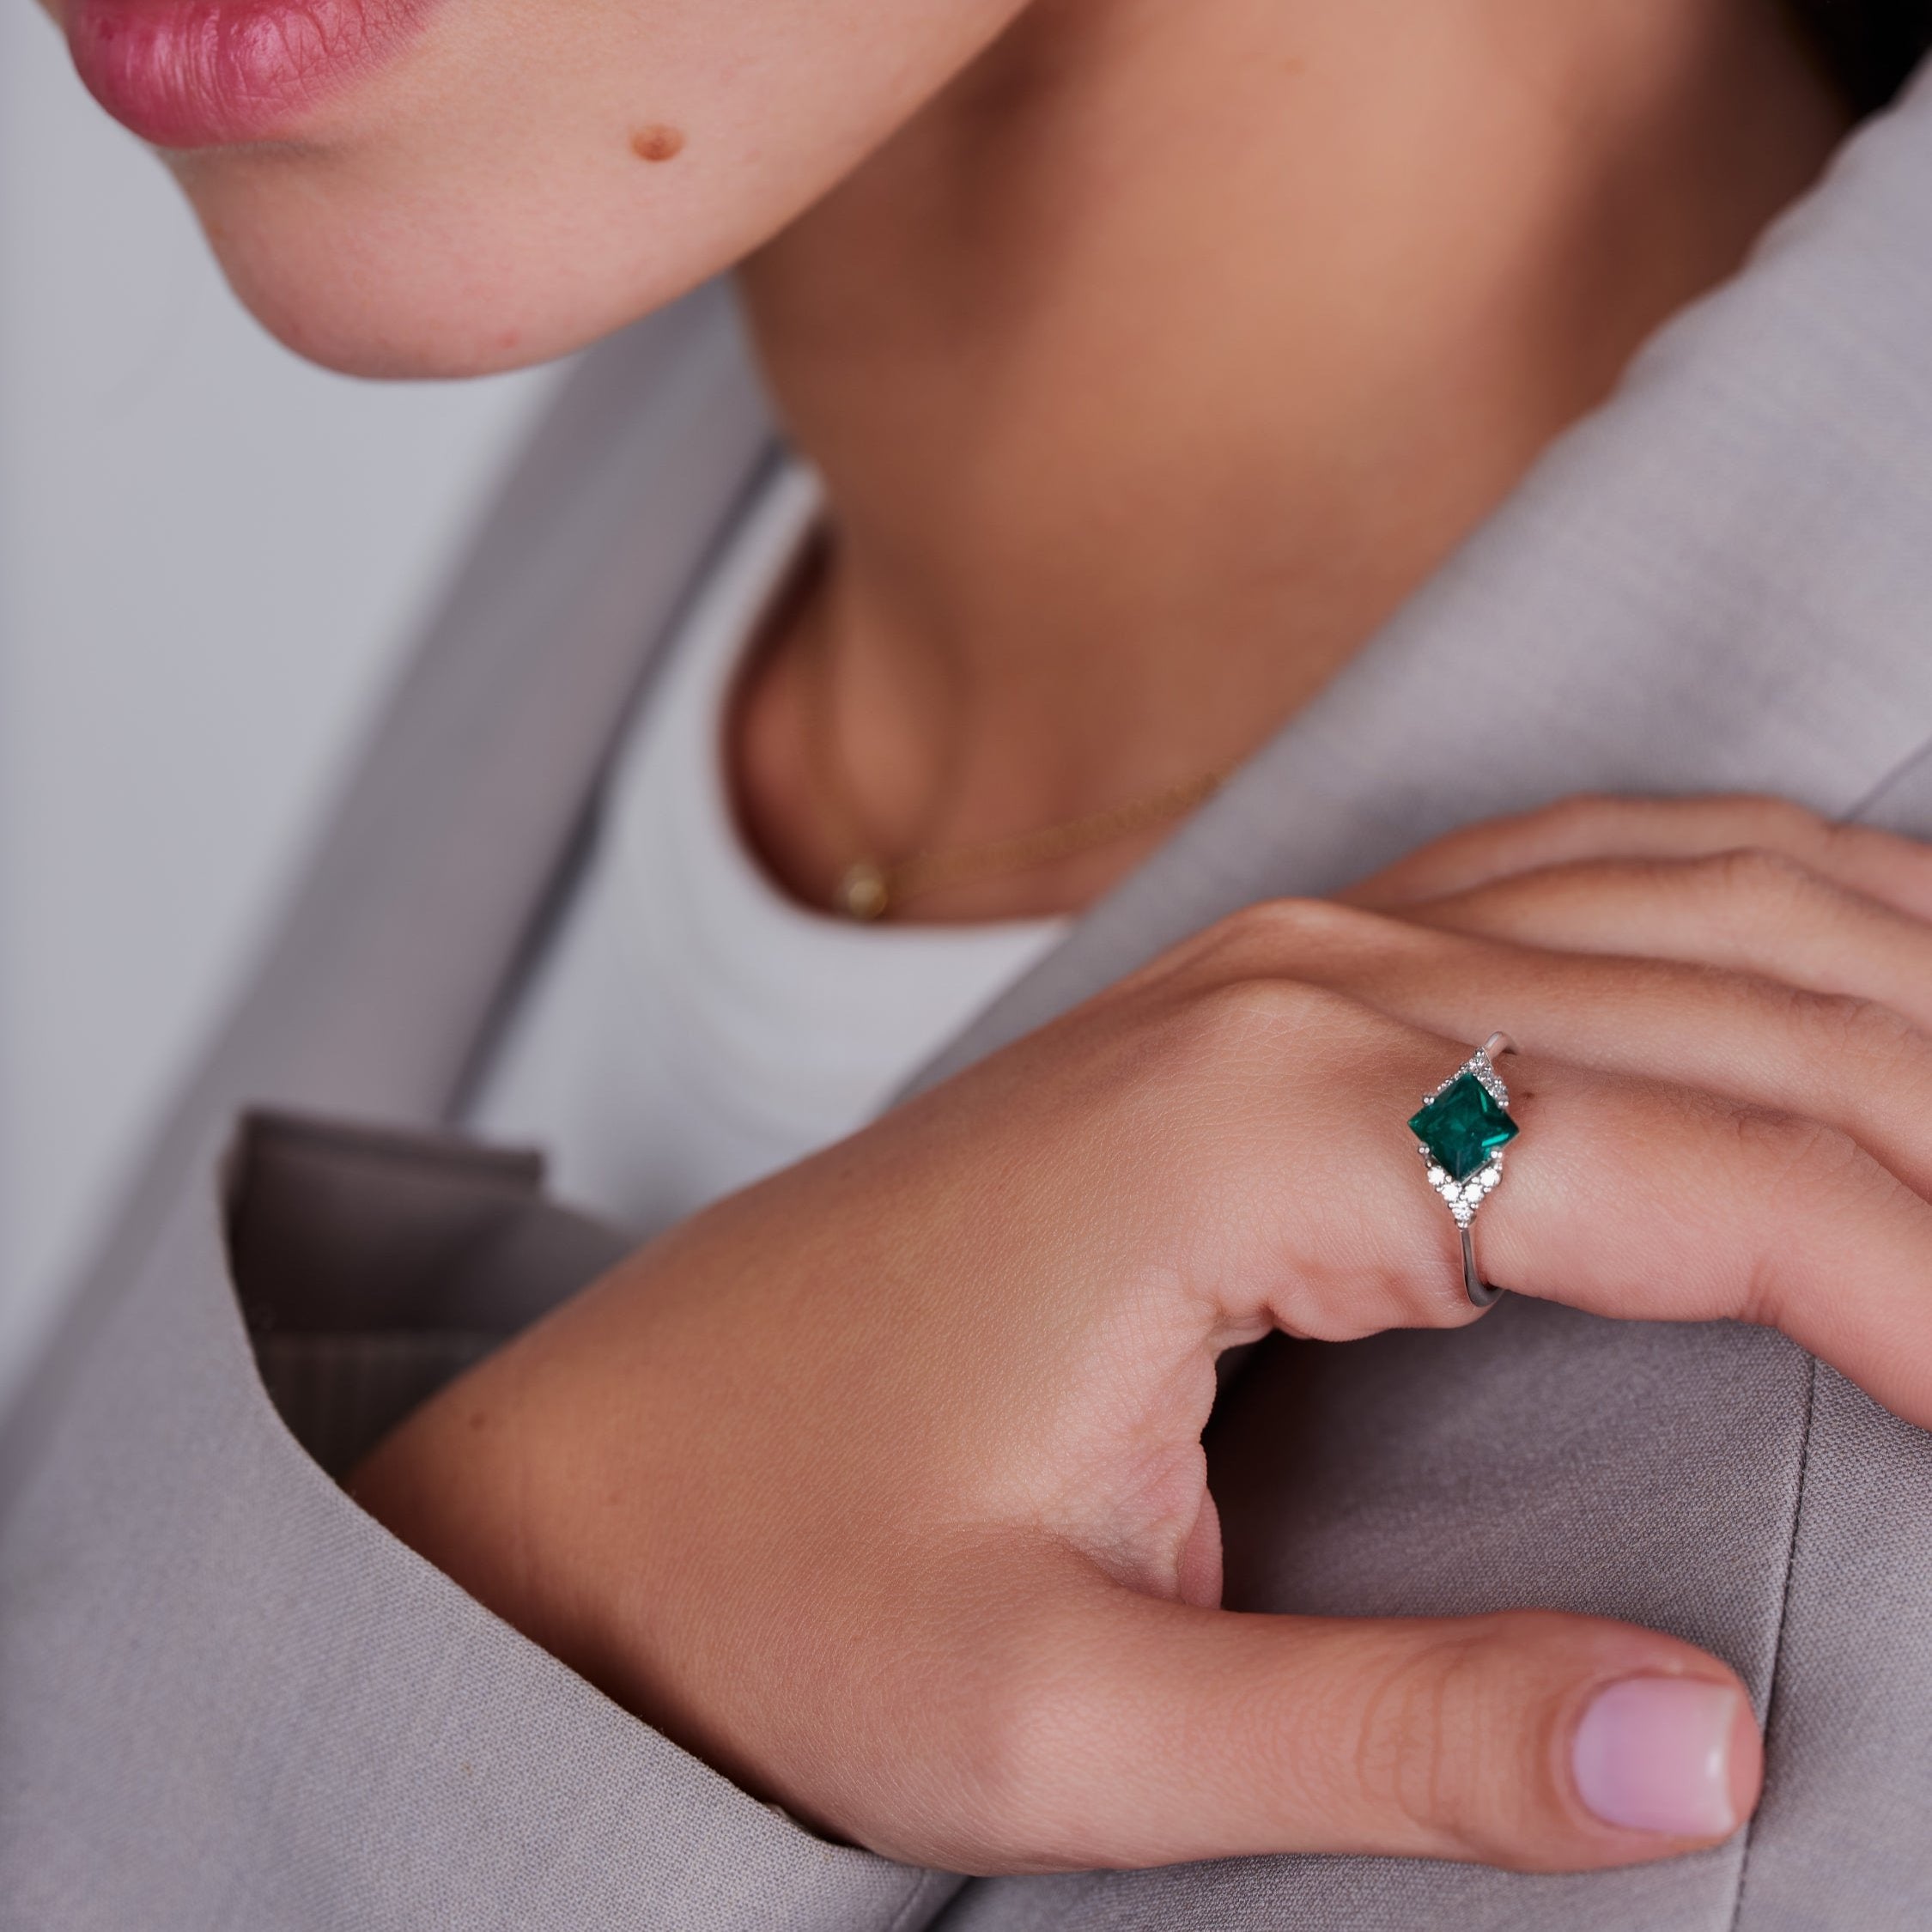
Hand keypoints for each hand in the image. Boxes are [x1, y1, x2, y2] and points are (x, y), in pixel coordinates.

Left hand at [353, 794, 1931, 1876]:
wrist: (599, 1469)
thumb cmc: (783, 1578)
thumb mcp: (1062, 1719)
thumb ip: (1393, 1738)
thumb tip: (1710, 1750)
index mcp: (1264, 1133)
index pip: (1719, 1179)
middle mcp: (1293, 988)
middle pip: (1740, 1010)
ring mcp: (1269, 960)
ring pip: (1673, 904)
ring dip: (1892, 983)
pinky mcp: (1248, 992)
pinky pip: (1553, 882)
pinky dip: (1740, 902)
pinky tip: (1836, 945)